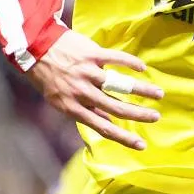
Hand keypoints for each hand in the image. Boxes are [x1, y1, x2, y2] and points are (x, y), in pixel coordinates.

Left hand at [25, 31, 163, 150]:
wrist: (35, 47)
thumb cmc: (48, 77)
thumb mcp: (59, 101)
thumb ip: (83, 112)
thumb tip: (107, 122)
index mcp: (73, 108)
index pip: (103, 127)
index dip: (123, 138)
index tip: (141, 145)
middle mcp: (82, 92)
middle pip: (117, 108)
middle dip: (139, 115)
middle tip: (156, 117)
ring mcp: (88, 72)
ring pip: (120, 85)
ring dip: (142, 91)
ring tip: (158, 94)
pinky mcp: (92, 54)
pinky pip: (116, 59)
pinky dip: (131, 64)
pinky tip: (142, 69)